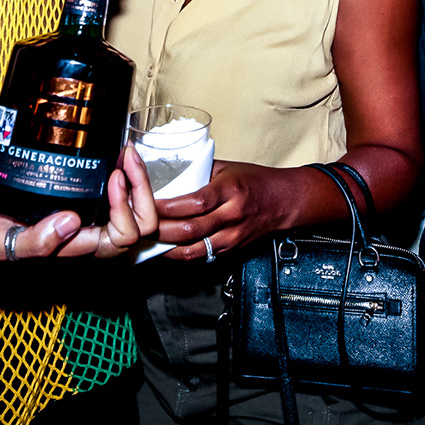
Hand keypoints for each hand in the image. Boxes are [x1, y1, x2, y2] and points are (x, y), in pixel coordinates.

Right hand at [0, 145, 158, 259]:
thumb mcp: (1, 245)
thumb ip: (33, 244)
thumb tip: (71, 222)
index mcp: (78, 248)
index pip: (122, 238)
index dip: (126, 210)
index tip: (112, 178)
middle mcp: (92, 234)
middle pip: (141, 224)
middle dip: (142, 190)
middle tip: (126, 158)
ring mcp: (92, 216)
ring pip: (137, 207)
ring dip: (140, 178)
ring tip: (126, 150)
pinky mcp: (86, 198)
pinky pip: (122, 192)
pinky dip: (128, 172)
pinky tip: (119, 151)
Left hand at [155, 161, 301, 260]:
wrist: (283, 201)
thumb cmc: (254, 181)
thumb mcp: (226, 168)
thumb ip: (198, 172)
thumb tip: (166, 174)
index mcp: (230, 190)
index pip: (195, 203)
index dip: (168, 207)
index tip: (147, 202)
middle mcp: (232, 216)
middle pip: (191, 230)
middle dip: (161, 230)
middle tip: (141, 225)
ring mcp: (232, 236)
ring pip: (194, 250)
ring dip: (167, 247)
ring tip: (149, 240)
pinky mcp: (231, 249)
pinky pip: (201, 256)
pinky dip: (181, 254)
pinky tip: (166, 248)